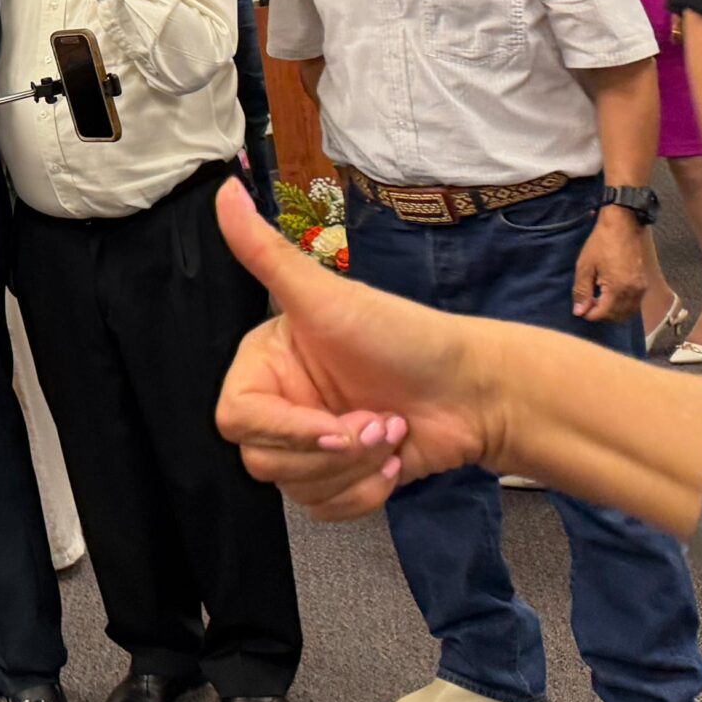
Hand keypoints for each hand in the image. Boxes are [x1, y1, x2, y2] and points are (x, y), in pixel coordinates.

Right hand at [210, 180, 503, 519]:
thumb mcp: (327, 296)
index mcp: (266, 364)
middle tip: (379, 422)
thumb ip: (266, 252)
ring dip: (355, 472)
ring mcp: (311, 446)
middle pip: (264, 460)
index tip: (332, 426)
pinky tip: (395, 463)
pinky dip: (363, 495)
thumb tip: (223, 190)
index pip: (236, 417)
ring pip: (295, 491)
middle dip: (331, 452)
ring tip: (394, 434)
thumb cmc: (406, 337)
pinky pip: (325, 511)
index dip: (284, 429)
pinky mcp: (341, 479)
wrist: (478, 391)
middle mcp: (282, 403)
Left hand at [574, 206, 649, 322]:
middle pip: (617, 316)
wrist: (622, 226)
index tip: (580, 310)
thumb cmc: (601, 244)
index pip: (604, 314)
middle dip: (601, 315)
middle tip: (587, 305)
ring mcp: (641, 288)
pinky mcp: (644, 284)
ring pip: (628, 313)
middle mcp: (634, 292)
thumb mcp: (585, 266)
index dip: (589, 315)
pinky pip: (634, 304)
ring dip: (612, 313)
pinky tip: (610, 298)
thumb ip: (582, 291)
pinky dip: (622, 307)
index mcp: (618, 288)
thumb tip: (579, 312)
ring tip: (597, 301)